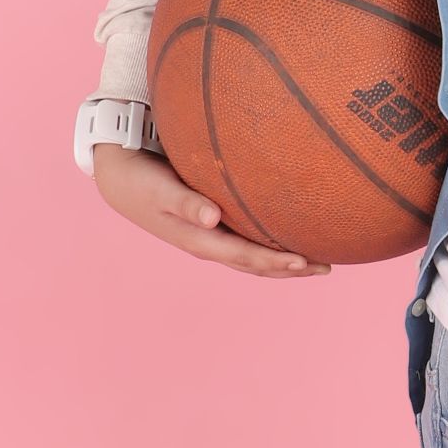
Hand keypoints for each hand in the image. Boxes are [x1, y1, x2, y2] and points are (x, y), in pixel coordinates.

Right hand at [90, 145, 331, 275]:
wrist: (119, 179)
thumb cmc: (141, 180)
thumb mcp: (160, 189)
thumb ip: (186, 202)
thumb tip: (212, 218)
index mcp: (200, 240)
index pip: (246, 256)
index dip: (275, 261)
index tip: (305, 262)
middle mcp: (209, 243)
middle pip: (256, 264)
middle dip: (290, 269)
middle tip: (327, 267)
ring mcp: (210, 237)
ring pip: (253, 257)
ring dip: (284, 262)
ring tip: (317, 261)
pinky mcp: (211, 225)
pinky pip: (246, 240)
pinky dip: (269, 244)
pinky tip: (288, 236)